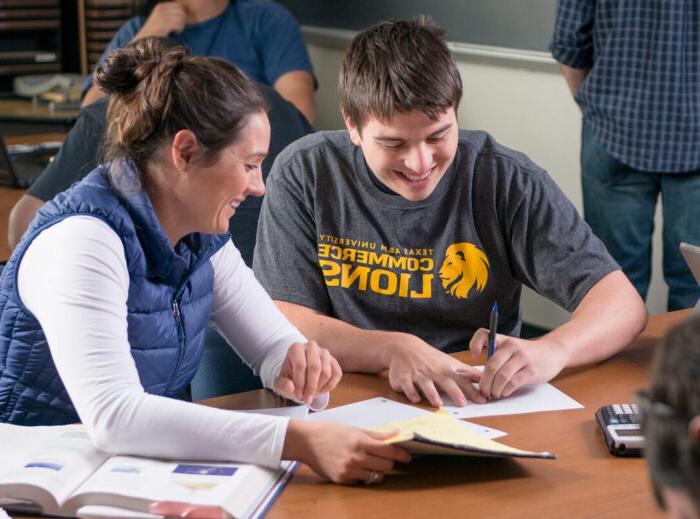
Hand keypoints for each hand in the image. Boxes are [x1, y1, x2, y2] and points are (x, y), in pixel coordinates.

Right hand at [134, 2, 186, 38]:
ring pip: (180, 18)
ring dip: (182, 25)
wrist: (145, 37)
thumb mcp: (161, 17)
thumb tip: (184, 13)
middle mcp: (161, 9)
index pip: (178, 6)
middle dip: (183, 20)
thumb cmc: (155, 29)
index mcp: (160, 6)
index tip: (180, 20)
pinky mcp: (164, 25)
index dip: (183, 13)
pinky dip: (179, 29)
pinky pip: (178, 25)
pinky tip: (176, 32)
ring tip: (178, 30)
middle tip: (180, 26)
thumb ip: (170, 13)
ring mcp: (162, 17)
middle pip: (181, 11)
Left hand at [274, 341, 341, 403]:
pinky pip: (336, 374)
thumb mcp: (281, 383)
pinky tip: (320, 390)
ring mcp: (324, 353)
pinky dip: (329, 386)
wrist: (300, 374)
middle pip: (315, 367)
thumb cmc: (290, 377)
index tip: (298, 396)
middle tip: (307, 399)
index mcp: (296, 348)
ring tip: (311, 394)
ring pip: (326, 372)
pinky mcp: (334, 361)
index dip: (300, 383)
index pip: (301, 365)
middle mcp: (311, 346)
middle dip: (311, 387)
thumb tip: (290, 387)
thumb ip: (283, 385)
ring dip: (319, 387)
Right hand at [283, 421, 410, 483]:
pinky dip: (363, 475)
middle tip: (387, 458)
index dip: (401, 455)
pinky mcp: (342, 480)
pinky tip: (357, 466)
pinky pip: (361, 480)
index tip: (408, 457)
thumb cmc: (332, 432)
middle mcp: (356, 457)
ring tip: (371, 462)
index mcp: (360, 442)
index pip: (389, 451)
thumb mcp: (354, 429)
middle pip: (386, 465)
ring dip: (377, 470)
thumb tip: (397, 433)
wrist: (307, 441)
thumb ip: (376, 434)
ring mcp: (348, 470)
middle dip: (389, 462)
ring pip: (375, 475)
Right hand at [386, 335, 485, 406]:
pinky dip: (411, 392)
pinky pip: (408, 385)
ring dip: (432, 394)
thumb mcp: (449, 362)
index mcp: (446, 369)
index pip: (462, 380)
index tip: (482, 399)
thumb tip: (483, 380)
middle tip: (462, 403)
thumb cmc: (430, 358)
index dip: (472, 390)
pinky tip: (415, 399)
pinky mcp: (404, 377)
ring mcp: (419, 374)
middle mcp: (434, 372)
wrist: (405, 347)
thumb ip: (465, 373)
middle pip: (446, 382)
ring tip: (438, 403)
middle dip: (455, 392)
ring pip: (426, 385)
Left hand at [469, 329, 568, 399]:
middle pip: (491, 365)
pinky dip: (505, 390)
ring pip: (501, 376)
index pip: (483, 334)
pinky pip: (513, 382)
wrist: (552, 352)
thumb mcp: (511, 348)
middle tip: (483, 391)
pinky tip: (504, 393)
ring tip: (493, 394)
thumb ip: (497, 357)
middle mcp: (512, 347)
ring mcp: (522, 358)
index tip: (474, 356)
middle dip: (484, 382)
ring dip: (494, 389)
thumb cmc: (527, 353)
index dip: (474, 344)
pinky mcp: (531, 371)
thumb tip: (478, 377)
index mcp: (503, 340)